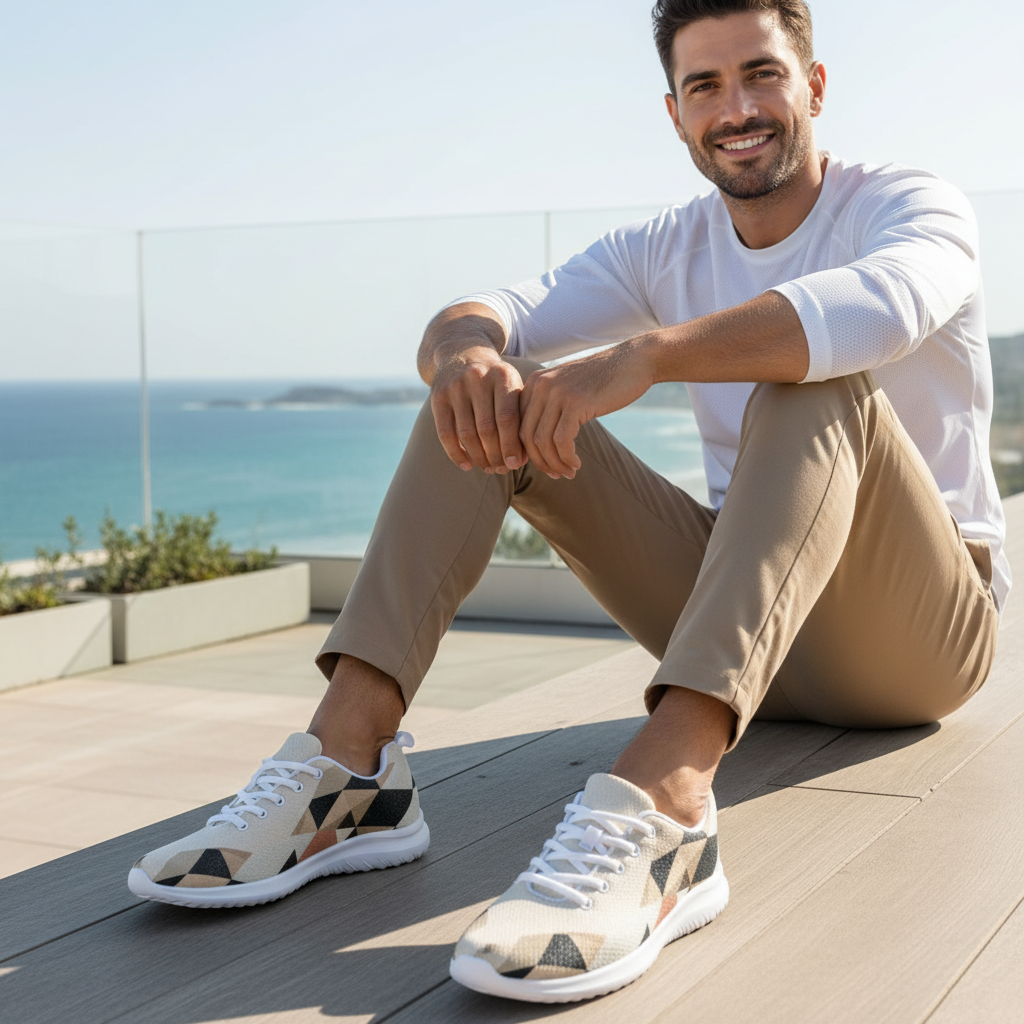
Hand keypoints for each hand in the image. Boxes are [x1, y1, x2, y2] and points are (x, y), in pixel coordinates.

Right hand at [430, 346, 525, 473]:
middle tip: (502, 469)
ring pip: (467, 433)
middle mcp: (478, 378)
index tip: (515, 464)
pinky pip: (446, 433)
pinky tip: (466, 465)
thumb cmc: (496, 380)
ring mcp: (455, 386)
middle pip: (487, 429)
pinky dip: (456, 453)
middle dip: (496, 455)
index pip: (508, 418)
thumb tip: (520, 459)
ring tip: (488, 468)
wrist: (463, 352)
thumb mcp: (512, 386)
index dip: (512, 445)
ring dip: (478, 457)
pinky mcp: (438, 396)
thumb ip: (520, 416)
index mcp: (503, 376)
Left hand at [518, 339, 653, 478]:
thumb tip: (537, 444)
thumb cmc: (604, 380)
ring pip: (542, 441)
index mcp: (535, 382)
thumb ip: (550, 408)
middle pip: (526, 435)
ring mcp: (557, 393)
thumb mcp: (569, 389)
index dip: (528, 450)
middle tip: (556, 474)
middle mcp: (541, 385)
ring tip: (569, 472)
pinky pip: (562, 441)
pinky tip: (576, 464)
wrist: (634, 361)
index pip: (518, 424)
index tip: (544, 465)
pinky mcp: (575, 402)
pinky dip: (567, 458)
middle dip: (539, 461)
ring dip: (555, 463)